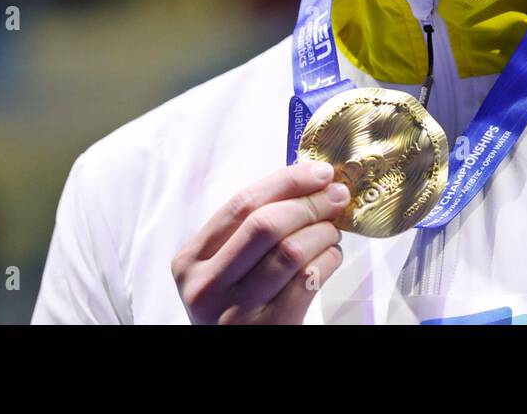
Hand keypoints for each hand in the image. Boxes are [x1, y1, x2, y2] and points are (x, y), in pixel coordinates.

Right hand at [171, 161, 348, 323]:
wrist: (233, 354)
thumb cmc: (234, 304)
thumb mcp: (223, 267)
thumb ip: (250, 229)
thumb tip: (310, 183)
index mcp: (190, 260)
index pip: (241, 205)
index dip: (286, 181)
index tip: (319, 172)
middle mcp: (206, 286)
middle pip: (266, 224)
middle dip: (309, 202)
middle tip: (337, 195)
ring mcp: (235, 312)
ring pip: (290, 251)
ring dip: (323, 232)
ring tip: (332, 231)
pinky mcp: (269, 328)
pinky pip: (308, 280)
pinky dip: (328, 259)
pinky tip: (330, 256)